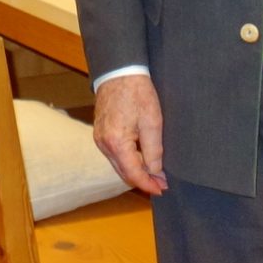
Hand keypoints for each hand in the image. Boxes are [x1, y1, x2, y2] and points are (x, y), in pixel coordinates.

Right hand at [92, 74, 167, 195]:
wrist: (119, 72)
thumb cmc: (137, 93)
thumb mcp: (152, 122)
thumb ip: (153, 151)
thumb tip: (156, 173)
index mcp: (117, 143)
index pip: (133, 174)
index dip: (149, 184)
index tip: (162, 189)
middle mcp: (104, 145)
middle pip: (124, 172)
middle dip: (142, 180)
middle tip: (161, 183)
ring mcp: (99, 139)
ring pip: (118, 164)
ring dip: (135, 170)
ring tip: (154, 171)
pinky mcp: (100, 133)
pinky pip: (114, 154)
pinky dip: (127, 159)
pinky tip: (141, 157)